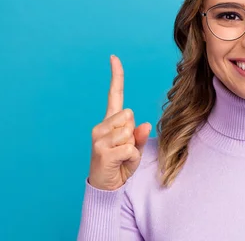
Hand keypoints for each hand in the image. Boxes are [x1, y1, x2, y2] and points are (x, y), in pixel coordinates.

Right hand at [88, 55, 151, 190]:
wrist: (106, 187)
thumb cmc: (120, 165)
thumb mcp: (134, 148)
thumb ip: (138, 135)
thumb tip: (145, 124)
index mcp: (109, 122)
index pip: (114, 94)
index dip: (116, 76)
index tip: (114, 57)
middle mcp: (100, 126)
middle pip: (129, 115)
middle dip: (132, 133)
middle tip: (124, 149)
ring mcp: (99, 138)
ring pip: (129, 132)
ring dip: (133, 148)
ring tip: (122, 158)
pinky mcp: (102, 151)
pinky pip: (129, 148)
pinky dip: (132, 158)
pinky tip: (121, 164)